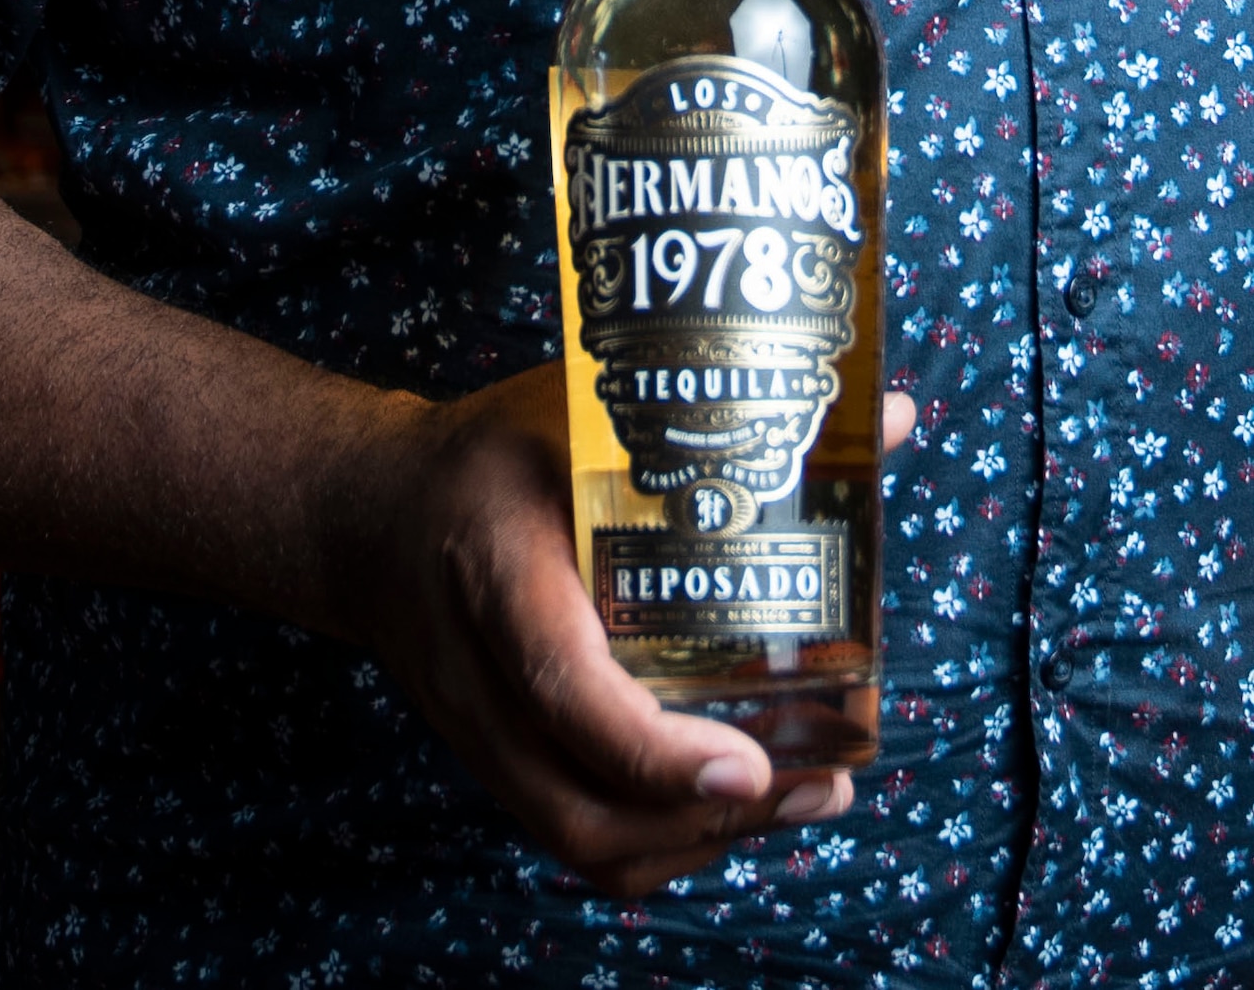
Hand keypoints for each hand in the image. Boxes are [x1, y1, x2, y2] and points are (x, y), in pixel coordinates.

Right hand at [330, 364, 915, 898]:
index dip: (655, 750)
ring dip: (696, 843)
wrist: (364, 518)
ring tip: (800, 795)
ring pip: (581, 839)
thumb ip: (723, 417)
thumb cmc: (488, 458)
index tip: (750, 764)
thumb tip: (889, 415)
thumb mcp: (582, 410)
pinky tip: (731, 805)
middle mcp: (478, 678)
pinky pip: (574, 838)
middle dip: (708, 822)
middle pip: (580, 806)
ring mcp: (479, 738)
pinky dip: (660, 843)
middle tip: (816, 781)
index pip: (563, 689)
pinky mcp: (496, 766)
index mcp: (496, 572)